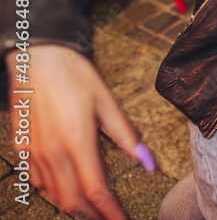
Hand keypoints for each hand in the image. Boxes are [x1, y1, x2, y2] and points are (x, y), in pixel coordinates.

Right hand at [6, 45, 153, 219]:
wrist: (37, 58)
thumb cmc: (74, 75)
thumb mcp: (107, 103)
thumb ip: (127, 136)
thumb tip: (149, 161)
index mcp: (77, 142)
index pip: (96, 190)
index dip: (111, 212)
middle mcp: (53, 153)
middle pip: (73, 201)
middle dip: (94, 215)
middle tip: (111, 217)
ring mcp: (34, 153)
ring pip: (54, 194)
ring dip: (75, 205)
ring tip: (94, 207)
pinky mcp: (23, 148)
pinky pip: (39, 180)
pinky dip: (56, 190)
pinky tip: (68, 186)